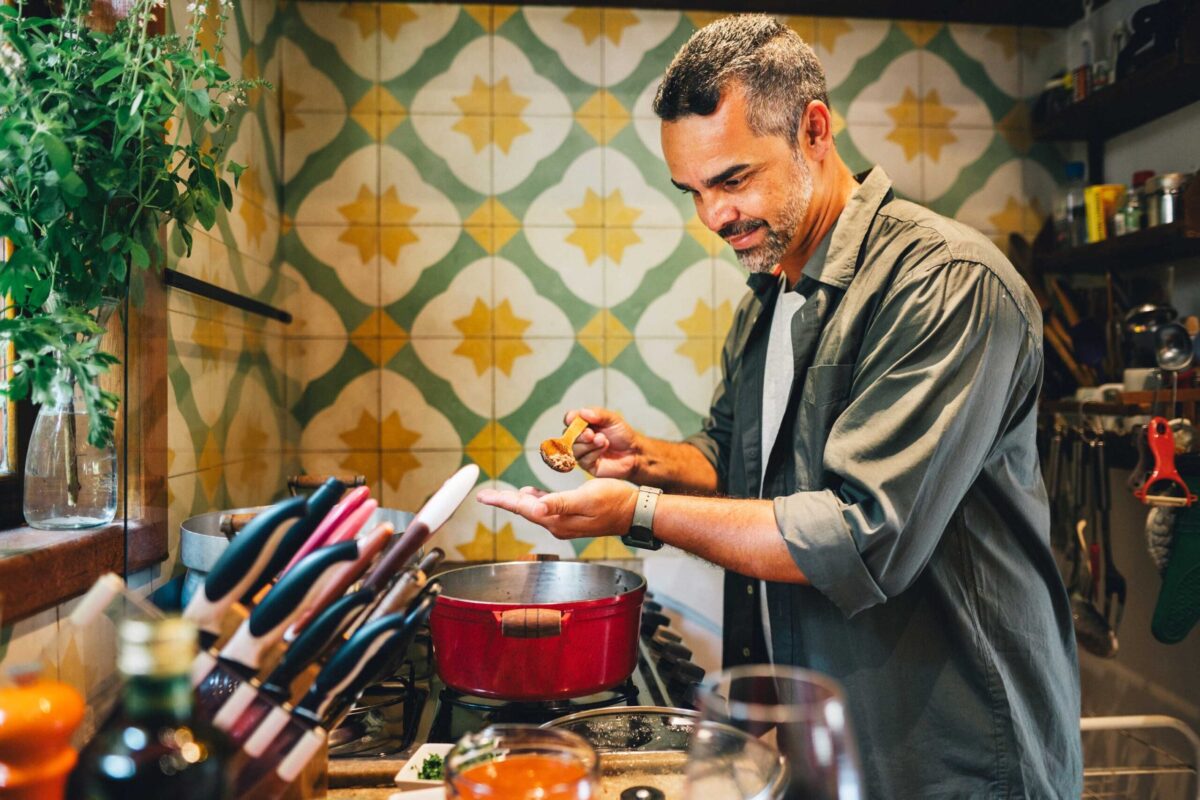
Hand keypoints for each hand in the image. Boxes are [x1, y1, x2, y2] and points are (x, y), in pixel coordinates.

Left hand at [476, 479, 636, 539]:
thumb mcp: (587, 498)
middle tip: (485, 495)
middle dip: (505, 501)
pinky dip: (535, 500)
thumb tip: (536, 507)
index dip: (503, 500)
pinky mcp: (572, 518)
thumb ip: (560, 503)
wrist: (634, 512)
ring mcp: (564, 523)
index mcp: (558, 519)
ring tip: (500, 495)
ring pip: (534, 510)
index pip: (524, 508)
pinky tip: (531, 494)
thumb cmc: (615, 501)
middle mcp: (558, 524)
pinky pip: (547, 509)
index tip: (483, 496)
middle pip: (525, 510)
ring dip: (518, 501)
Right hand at [565, 407, 640, 479]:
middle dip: (579, 434)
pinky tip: (604, 448)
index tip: (572, 419)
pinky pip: (583, 459)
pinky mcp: (587, 465)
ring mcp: (583, 452)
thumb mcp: (613, 419)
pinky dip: (593, 453)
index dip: (569, 419)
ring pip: (574, 448)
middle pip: (568, 435)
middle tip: (591, 433)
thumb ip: (599, 414)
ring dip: (589, 444)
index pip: (570, 419)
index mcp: (584, 424)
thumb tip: (582, 412)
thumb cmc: (622, 434)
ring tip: (604, 440)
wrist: (634, 452)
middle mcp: (580, 438)